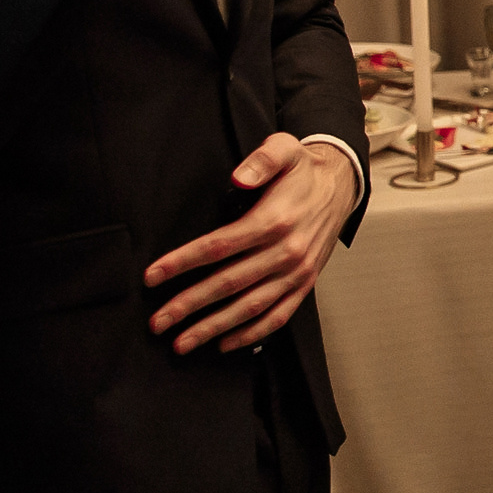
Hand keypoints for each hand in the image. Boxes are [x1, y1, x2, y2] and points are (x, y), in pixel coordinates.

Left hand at [144, 135, 359, 354]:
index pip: (219, 246)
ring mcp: (298, 271)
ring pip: (250, 307)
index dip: (182, 262)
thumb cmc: (303, 170)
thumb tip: (239, 177)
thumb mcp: (284, 149)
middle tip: (157, 322)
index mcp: (274, 220)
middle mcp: (287, 251)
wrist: (341, 185)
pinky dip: (251, 334)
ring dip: (214, 327)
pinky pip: (278, 316)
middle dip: (188, 305)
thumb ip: (261, 160)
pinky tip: (224, 344)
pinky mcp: (305, 283)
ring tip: (182, 343)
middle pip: (228, 283)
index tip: (151, 277)